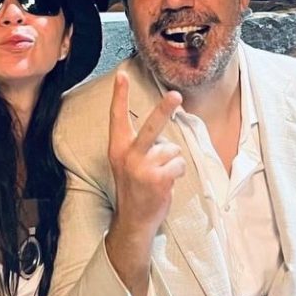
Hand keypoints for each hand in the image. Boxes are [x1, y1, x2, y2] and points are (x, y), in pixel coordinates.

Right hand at [108, 71, 184, 239]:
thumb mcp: (126, 164)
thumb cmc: (134, 189)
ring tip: (160, 175)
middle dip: (165, 109)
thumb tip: (163, 136)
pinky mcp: (158, 178)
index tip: (122, 75)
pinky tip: (166, 183)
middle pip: (152, 127)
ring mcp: (143, 167)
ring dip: (171, 162)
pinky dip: (177, 173)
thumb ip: (139, 146)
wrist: (133, 220)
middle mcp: (128, 155)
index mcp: (117, 148)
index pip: (117, 117)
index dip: (120, 95)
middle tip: (176, 95)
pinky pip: (179, 164)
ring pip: (172, 150)